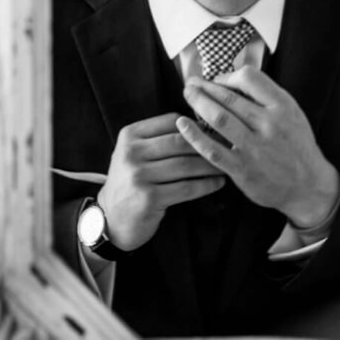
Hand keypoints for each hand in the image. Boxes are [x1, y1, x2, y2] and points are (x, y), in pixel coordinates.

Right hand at [97, 113, 225, 251]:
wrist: (111, 218)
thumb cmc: (131, 181)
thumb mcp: (135, 153)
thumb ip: (160, 138)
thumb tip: (203, 126)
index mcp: (129, 135)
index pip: (171, 120)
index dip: (197, 125)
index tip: (216, 131)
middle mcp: (131, 153)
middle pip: (181, 142)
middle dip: (208, 144)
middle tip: (228, 146)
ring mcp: (139, 176)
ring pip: (186, 165)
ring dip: (211, 165)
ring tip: (226, 164)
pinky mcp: (149, 198)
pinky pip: (187, 187)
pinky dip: (207, 184)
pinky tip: (218, 182)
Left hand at [178, 66, 339, 228]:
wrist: (308, 185)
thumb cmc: (296, 145)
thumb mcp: (292, 113)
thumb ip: (268, 97)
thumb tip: (235, 80)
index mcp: (282, 106)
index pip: (249, 78)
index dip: (227, 76)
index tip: (217, 80)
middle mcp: (269, 124)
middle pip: (229, 97)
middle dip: (204, 87)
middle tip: (190, 82)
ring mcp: (255, 148)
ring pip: (219, 119)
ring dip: (198, 103)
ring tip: (187, 95)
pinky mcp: (242, 169)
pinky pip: (212, 149)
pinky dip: (194, 135)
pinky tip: (183, 125)